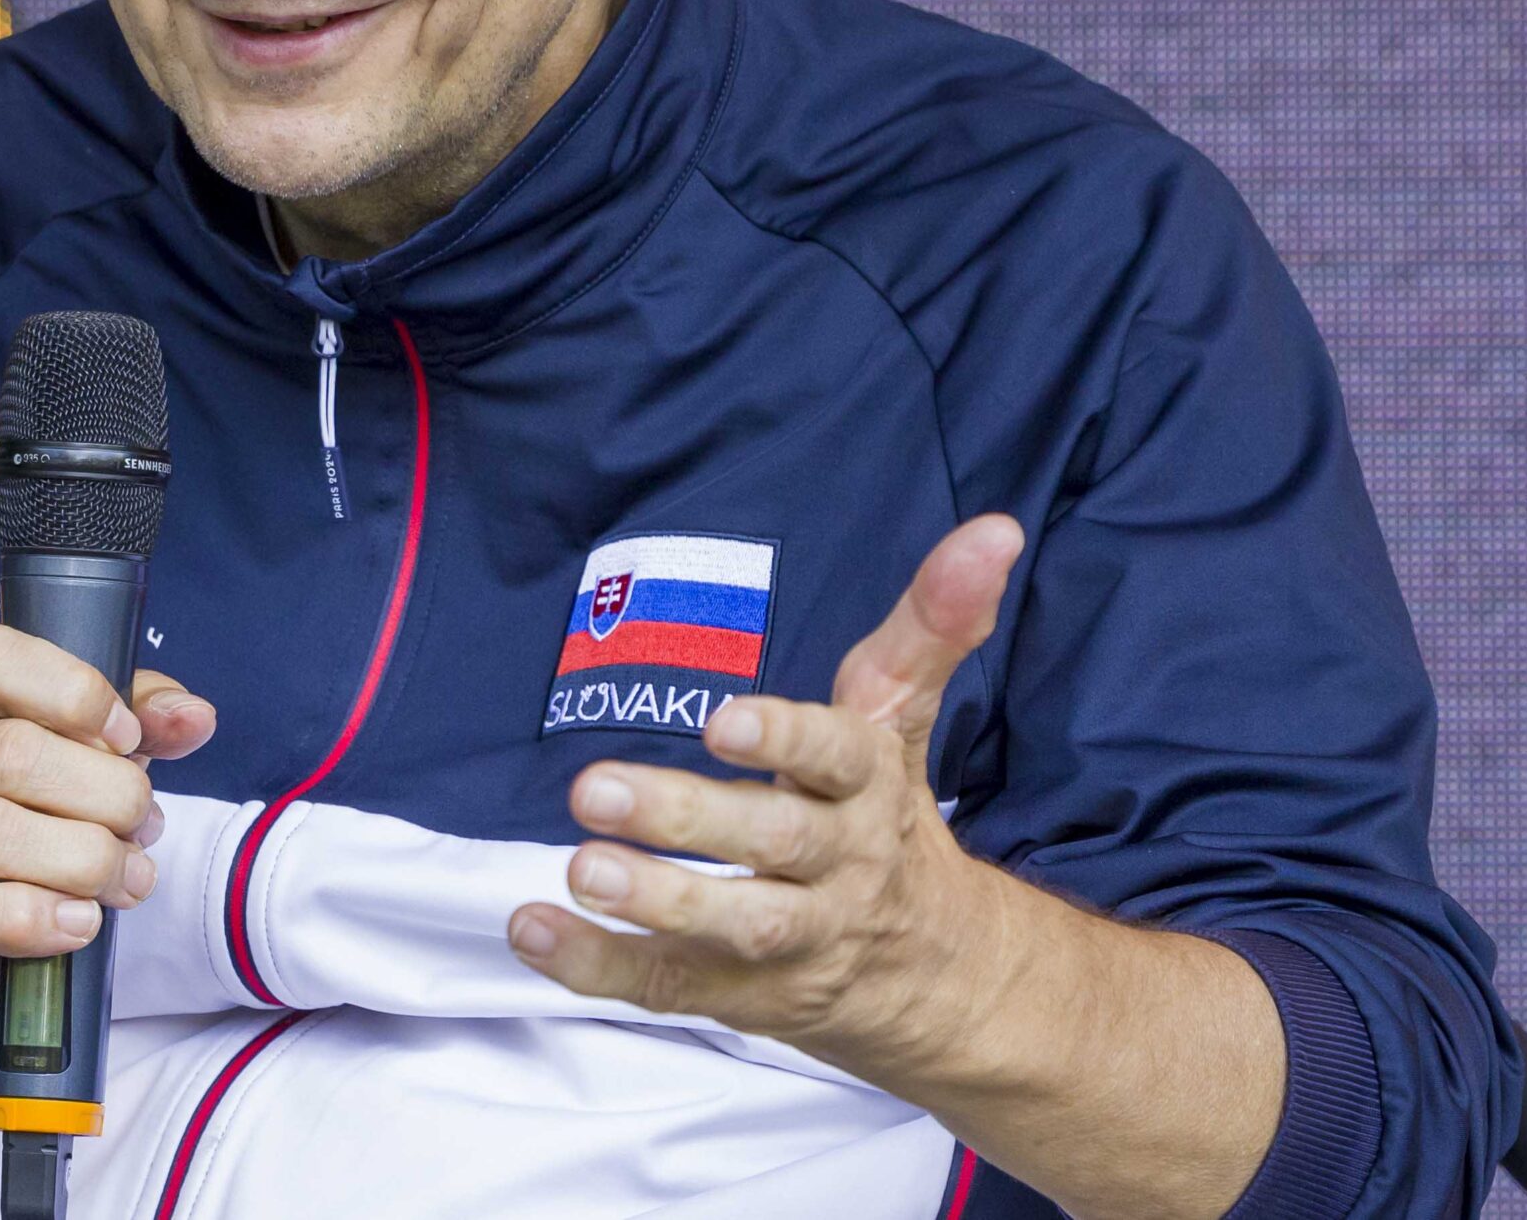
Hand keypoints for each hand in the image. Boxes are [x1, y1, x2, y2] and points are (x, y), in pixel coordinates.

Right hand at [0, 624, 215, 1056]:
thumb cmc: (26, 853)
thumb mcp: (81, 775)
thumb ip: (137, 730)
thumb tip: (195, 716)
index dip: (71, 689)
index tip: (127, 738)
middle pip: (8, 753)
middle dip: (106, 794)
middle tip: (143, 830)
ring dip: (81, 860)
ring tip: (126, 881)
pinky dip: (30, 918)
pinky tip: (75, 924)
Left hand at [507, 513, 1024, 1079]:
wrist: (941, 976)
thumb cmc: (892, 817)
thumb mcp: (903, 716)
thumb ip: (930, 623)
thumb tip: (993, 530)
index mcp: (870, 786)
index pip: (834, 755)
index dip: (781, 738)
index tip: (721, 719)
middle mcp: (838, 865)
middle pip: (770, 840)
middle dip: (684, 818)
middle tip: (595, 789)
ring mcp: (793, 939)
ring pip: (730, 924)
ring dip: (653, 900)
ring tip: (581, 867)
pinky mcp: (744, 996)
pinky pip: (670, 987)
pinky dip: (599, 966)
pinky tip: (533, 930)